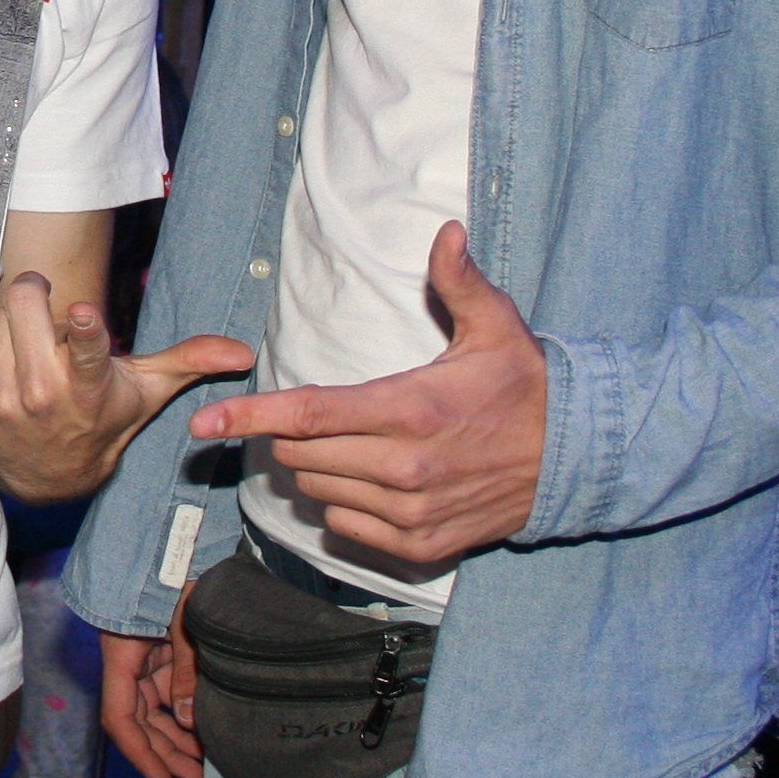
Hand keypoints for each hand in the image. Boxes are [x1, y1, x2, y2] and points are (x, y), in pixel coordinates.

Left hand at [0, 273, 252, 503]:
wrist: (51, 478)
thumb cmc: (103, 421)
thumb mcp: (147, 392)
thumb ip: (189, 361)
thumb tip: (243, 352)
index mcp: (91, 388)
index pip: (87, 353)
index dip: (83, 328)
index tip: (79, 313)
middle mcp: (46, 396)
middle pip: (22, 308)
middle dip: (33, 293)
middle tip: (43, 301)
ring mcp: (5, 403)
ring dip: (12, 325)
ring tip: (30, 347)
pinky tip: (8, 367)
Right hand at [99, 587, 201, 777]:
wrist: (177, 535)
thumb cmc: (175, 569)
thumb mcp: (184, 620)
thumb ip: (187, 671)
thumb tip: (189, 720)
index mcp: (121, 656)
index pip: (121, 719)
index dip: (141, 755)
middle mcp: (129, 662)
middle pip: (140, 721)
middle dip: (166, 754)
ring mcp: (147, 657)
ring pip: (156, 710)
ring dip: (178, 737)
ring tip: (207, 763)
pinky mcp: (164, 650)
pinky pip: (170, 690)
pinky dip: (186, 711)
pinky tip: (206, 729)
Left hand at [189, 222, 545, 565]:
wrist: (574, 460)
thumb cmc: (525, 387)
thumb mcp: (497, 326)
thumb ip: (460, 282)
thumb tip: (446, 232)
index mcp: (411, 409)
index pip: (308, 414)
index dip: (249, 418)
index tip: (204, 424)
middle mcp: (405, 468)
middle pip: (302, 455)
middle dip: (293, 434)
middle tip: (323, 415)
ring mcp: (411, 513)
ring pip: (319, 492)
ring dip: (318, 470)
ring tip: (356, 446)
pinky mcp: (420, 545)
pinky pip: (346, 528)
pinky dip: (343, 507)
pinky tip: (371, 484)